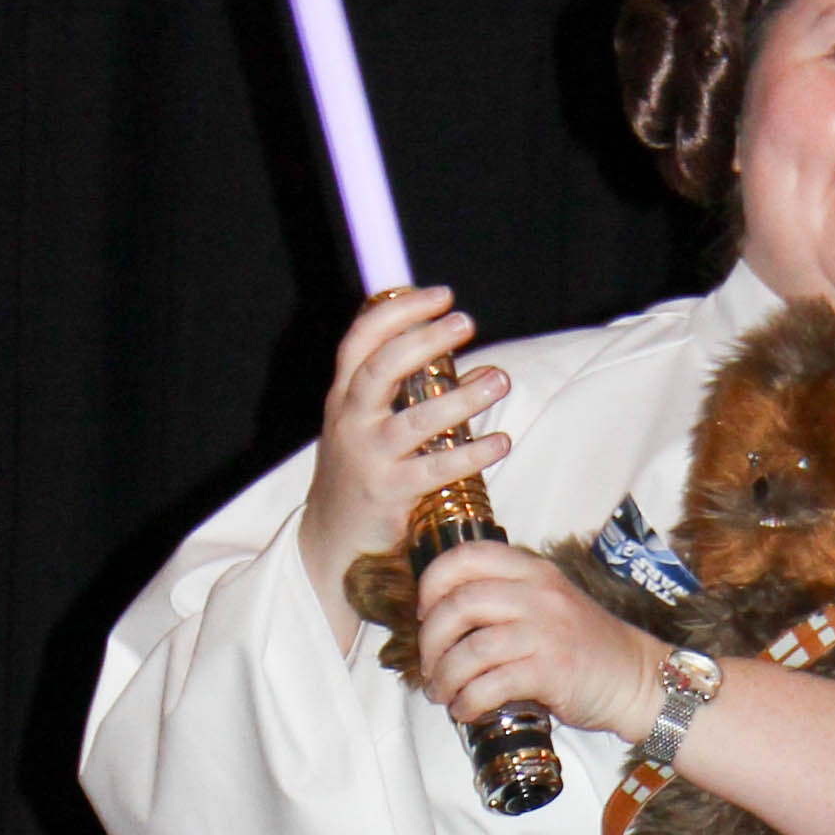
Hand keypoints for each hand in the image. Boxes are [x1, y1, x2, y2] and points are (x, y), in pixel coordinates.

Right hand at [298, 287, 509, 635]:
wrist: (333, 540)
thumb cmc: (359, 471)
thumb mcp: (362, 422)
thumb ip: (396, 388)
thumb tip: (453, 353)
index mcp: (343, 395)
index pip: (361, 339)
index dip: (399, 310)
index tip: (440, 295)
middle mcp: (350, 420)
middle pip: (382, 367)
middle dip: (425, 339)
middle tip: (467, 323)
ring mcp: (368, 457)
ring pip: (415, 419)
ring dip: (463, 397)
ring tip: (499, 379)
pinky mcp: (389, 492)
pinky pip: (436, 469)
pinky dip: (472, 453)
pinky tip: (501, 441)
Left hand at [415, 543, 665, 741]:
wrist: (635, 678)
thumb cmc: (584, 646)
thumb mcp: (548, 602)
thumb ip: (504, 597)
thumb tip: (441, 618)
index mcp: (533, 570)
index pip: (466, 557)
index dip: (432, 584)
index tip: (424, 613)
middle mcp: (538, 594)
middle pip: (459, 604)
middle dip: (430, 641)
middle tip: (429, 665)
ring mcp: (546, 631)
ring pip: (471, 649)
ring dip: (445, 677)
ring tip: (442, 693)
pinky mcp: (551, 671)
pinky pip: (491, 685)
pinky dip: (468, 701)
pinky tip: (466, 709)